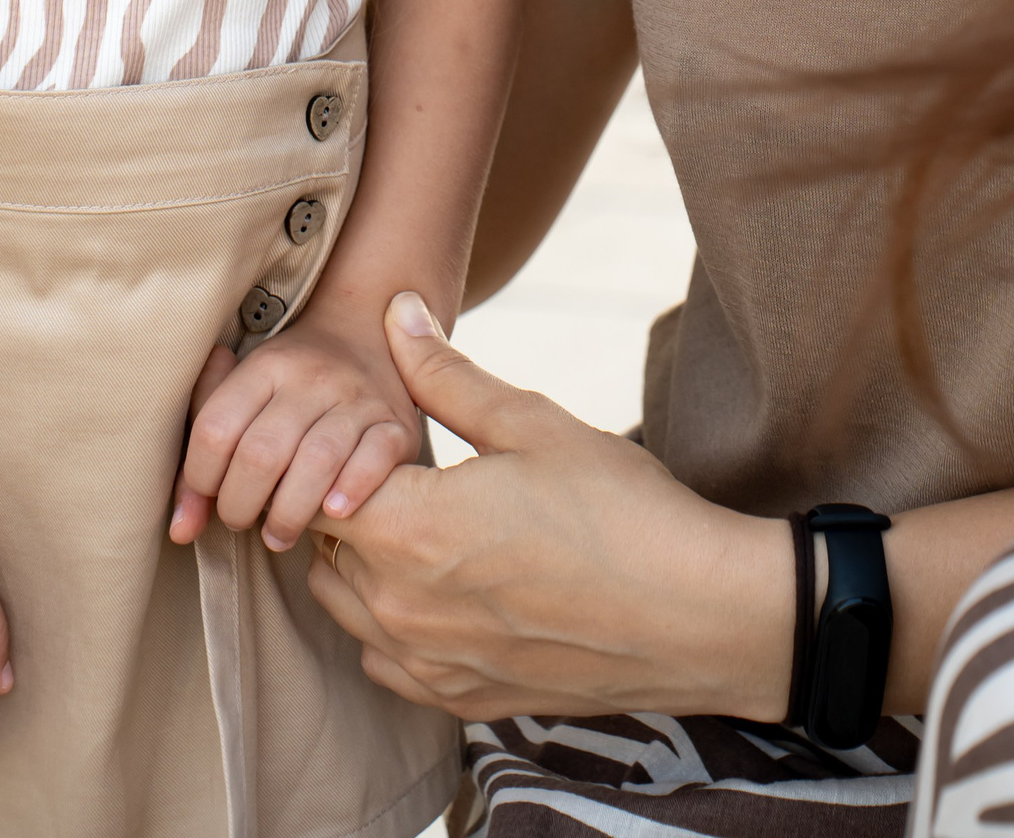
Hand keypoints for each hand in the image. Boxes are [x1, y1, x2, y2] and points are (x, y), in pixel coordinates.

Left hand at [170, 303, 422, 554]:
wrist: (368, 332)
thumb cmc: (292, 383)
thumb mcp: (245, 393)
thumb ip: (206, 453)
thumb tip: (179, 529)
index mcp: (266, 366)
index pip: (216, 429)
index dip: (199, 479)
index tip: (207, 496)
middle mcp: (312, 377)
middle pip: (262, 453)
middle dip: (241, 505)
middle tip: (241, 521)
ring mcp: (358, 399)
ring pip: (316, 461)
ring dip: (289, 513)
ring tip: (277, 534)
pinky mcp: (396, 425)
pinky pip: (374, 460)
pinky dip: (351, 491)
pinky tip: (333, 513)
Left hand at [306, 293, 795, 722]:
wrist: (695, 616)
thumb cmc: (618, 509)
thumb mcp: (531, 422)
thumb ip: (445, 374)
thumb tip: (395, 312)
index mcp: (410, 530)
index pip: (317, 487)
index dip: (335, 450)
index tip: (366, 429)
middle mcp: (401, 609)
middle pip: (323, 549)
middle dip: (342, 504)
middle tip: (394, 468)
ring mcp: (429, 665)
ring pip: (346, 609)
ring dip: (361, 565)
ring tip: (418, 524)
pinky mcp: (460, 700)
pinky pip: (386, 661)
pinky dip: (390, 624)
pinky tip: (439, 588)